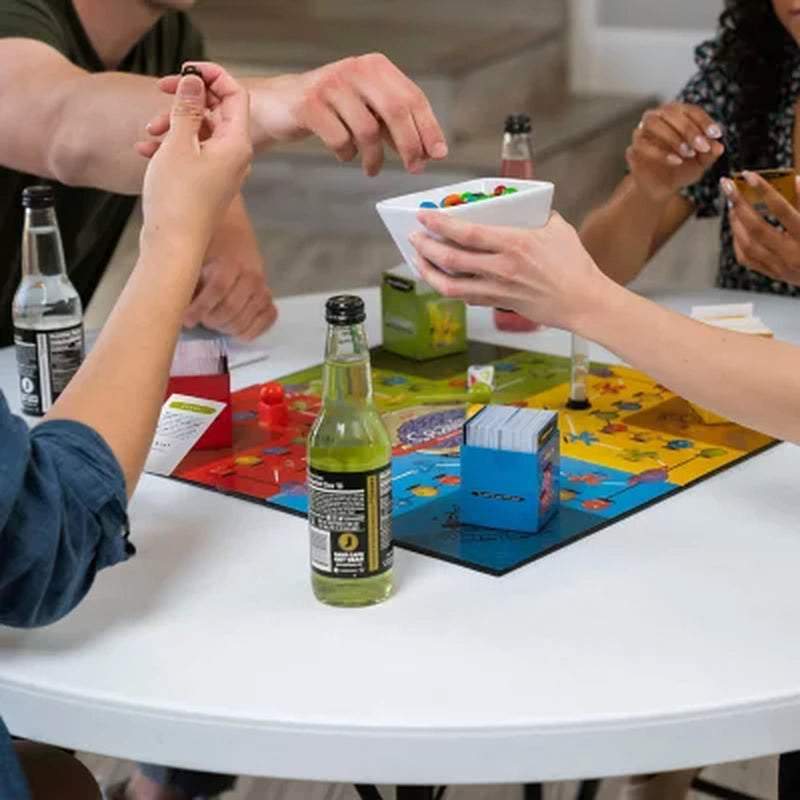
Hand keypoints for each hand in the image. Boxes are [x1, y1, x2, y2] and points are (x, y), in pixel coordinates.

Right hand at [136, 64, 252, 255]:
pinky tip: (145, 150)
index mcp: (237, 144)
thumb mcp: (178, 144)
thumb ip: (187, 107)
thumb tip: (195, 79)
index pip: (235, 95)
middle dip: (186, 101)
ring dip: (173, 124)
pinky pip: (193, 153)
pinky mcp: (208, 182)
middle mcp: (236, 156)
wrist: (174, 246)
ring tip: (147, 132)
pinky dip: (171, 147)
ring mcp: (223, 171)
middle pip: (217, 111)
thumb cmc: (177, 198)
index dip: (212, 76)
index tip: (186, 69)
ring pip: (200, 132)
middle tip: (159, 93)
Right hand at [152, 56, 447, 176]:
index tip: (438, 154)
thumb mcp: (366, 112)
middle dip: (409, 145)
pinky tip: (345, 155)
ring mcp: (332, 85)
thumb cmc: (328, 111)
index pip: (412, 98)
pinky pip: (340, 139)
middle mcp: (356, 69)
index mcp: (376, 67)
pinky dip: (346, 154)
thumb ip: (394, 126)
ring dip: (374, 158)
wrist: (278, 106)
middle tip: (413, 168)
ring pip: (368, 130)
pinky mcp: (309, 104)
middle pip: (396, 111)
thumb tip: (428, 151)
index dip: (428, 129)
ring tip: (371, 169)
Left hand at [184, 252, 277, 339]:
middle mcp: (252, 277)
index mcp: (231, 264)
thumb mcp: (194, 270)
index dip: (200, 308)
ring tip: (216, 322)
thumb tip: (172, 306)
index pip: (218, 288)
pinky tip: (235, 331)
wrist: (233, 257)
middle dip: (212, 320)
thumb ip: (185, 284)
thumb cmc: (207, 269)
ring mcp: (263, 293)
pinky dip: (248, 332)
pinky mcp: (270, 307)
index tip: (187, 320)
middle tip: (202, 321)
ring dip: (226, 328)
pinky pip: (263, 325)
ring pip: (243, 322)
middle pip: (231, 309)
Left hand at [408, 210, 607, 330]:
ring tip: (418, 261)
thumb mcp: (557, 229)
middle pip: (452, 260)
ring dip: (429, 273)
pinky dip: (449, 288)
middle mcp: (502, 268)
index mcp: (515, 244)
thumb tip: (519, 207)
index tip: (424, 217)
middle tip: (413, 238)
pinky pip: (466, 297)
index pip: (468, 233)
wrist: (584, 302)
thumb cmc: (575, 265)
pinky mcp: (500, 303)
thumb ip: (534, 215)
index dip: (440, 225)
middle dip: (426, 247)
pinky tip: (441, 279)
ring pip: (452, 285)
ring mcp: (499, 289)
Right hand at [628, 102, 724, 202]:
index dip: (704, 121)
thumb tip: (719, 147)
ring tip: (688, 153)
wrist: (661, 188)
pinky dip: (661, 152)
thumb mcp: (701, 162)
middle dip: (689, 129)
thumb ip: (710, 153)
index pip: (690, 110)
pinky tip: (676, 161)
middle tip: (702, 146)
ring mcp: (642, 132)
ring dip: (673, 137)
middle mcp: (657, 118)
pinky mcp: (633, 149)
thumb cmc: (682, 169)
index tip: (716, 135)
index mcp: (676, 116)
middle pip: (670, 112)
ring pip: (653, 123)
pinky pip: (642, 145)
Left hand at [721, 172, 799, 284]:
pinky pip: (746, 258)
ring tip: (732, 205)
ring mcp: (780, 266)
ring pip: (747, 244)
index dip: (765, 190)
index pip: (782, 210)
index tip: (749, 175)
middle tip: (728, 187)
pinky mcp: (772, 274)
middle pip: (757, 228)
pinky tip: (737, 227)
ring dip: (736, 222)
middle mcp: (791, 254)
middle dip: (740, 205)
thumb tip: (793, 179)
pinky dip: (738, 240)